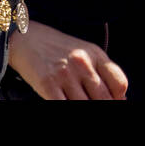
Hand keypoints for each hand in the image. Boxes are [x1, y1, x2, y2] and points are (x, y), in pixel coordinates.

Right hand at [6, 20, 127, 99]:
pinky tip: (65, 101)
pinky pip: (64, 106)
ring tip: (76, 99)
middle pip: (104, 99)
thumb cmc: (57, 48)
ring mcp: (64, 74)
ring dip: (84, 106)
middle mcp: (81, 62)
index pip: (119, 84)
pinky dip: (68, 107)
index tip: (112, 101)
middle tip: (90, 100)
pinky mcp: (48, 84)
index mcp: (94, 54)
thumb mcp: (84, 52)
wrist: (25, 38)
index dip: (118, 99)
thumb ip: (102, 72)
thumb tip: (120, 100)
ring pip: (85, 105)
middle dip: (102, 105)